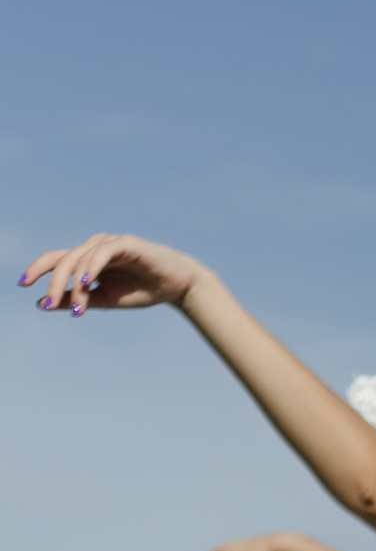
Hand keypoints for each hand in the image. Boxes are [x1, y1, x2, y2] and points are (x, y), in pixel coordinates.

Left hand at [20, 234, 205, 316]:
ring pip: (80, 259)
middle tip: (48, 305)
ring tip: (78, 308)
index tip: (22, 284)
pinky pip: (102, 253)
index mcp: (88, 259)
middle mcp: (94, 247)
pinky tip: (86, 282)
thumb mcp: (104, 299)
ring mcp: (109, 243)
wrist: (177, 286)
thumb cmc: (142, 291)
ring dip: (75, 284)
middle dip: (53, 284)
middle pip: (63, 260)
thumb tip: (43, 304)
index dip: (37, 270)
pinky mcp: (125, 243)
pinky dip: (92, 266)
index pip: (56, 260)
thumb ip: (77, 299)